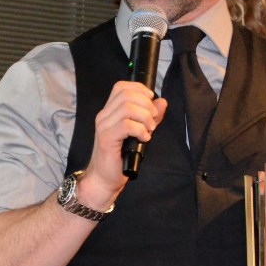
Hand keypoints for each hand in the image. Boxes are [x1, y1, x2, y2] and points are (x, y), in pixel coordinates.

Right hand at [77, 80, 168, 205]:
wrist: (104, 178)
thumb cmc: (119, 158)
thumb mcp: (139, 132)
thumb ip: (150, 117)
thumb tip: (162, 102)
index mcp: (109, 112)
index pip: (121, 87)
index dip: (140, 89)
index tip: (151, 101)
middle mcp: (104, 116)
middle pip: (126, 94)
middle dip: (146, 105)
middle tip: (153, 120)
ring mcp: (104, 126)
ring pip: (128, 108)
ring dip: (145, 118)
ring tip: (149, 130)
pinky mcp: (107, 138)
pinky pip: (127, 125)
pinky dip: (140, 130)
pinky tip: (144, 138)